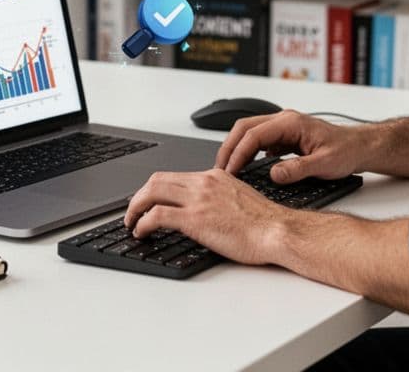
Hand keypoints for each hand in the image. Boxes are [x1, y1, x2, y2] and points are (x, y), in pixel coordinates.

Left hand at [122, 169, 292, 264]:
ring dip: (134, 208)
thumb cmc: (265, 223)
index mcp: (215, 176)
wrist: (277, 231)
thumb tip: (206, 210)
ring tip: (131, 223)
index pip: (174, 176)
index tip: (148, 200)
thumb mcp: (239, 199)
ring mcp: (198, 199)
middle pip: (157, 180)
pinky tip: (141, 233)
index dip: (155, 189)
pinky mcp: (194, 218)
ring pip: (151, 193)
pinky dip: (142, 223)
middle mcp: (204, 182)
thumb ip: (219, 198)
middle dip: (139, 196)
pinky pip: (156, 216)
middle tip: (133, 211)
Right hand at [216, 109, 369, 183]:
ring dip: (236, 148)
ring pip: (249, 132)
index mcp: (291, 123)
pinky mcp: (284, 136)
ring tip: (227, 169)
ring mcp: (283, 127)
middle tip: (219, 169)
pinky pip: (258, 140)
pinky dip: (246, 151)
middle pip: (244, 128)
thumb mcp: (325, 164)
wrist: (360, 147)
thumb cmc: (347, 151)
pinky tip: (244, 167)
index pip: (254, 134)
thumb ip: (299, 169)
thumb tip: (274, 174)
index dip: (238, 153)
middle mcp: (284, 120)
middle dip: (229, 148)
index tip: (230, 171)